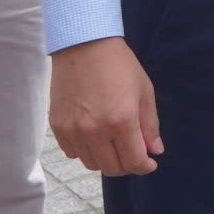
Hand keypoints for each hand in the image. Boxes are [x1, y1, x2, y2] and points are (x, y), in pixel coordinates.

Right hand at [49, 37, 161, 175]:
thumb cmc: (119, 64)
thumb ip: (150, 125)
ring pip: (91, 163)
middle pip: (112, 168)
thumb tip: (155, 151)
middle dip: (127, 165)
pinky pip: (72, 153)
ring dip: (105, 159)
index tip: (149, 164)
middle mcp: (95, 130)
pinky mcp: (58, 126)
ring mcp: (73, 130)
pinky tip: (93, 137)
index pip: (134, 161)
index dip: (144, 167)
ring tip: (113, 144)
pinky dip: (85, 151)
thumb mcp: (144, 91)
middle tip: (133, 154)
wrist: (84, 45)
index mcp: (121, 121)